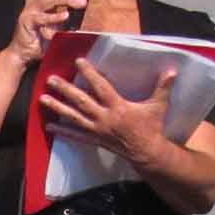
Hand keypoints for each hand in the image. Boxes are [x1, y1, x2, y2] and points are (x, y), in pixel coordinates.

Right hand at [4, 0, 97, 64]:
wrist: (23, 53)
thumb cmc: (41, 41)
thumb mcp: (59, 26)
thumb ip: (69, 18)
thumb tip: (87, 12)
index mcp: (46, 1)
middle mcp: (39, 3)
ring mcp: (32, 11)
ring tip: (82, 3)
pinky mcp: (28, 21)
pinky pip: (42, 18)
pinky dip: (54, 16)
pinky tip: (65, 16)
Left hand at [39, 57, 176, 168]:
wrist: (147, 153)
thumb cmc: (152, 128)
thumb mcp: (158, 107)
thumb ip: (163, 88)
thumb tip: (172, 70)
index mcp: (119, 107)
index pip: (101, 87)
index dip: (90, 74)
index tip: (78, 62)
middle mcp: (104, 118)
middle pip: (81, 102)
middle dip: (65, 90)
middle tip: (50, 79)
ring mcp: (97, 130)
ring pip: (73, 117)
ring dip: (57, 107)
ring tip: (42, 98)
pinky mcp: (94, 139)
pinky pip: (75, 134)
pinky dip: (61, 130)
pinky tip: (49, 125)